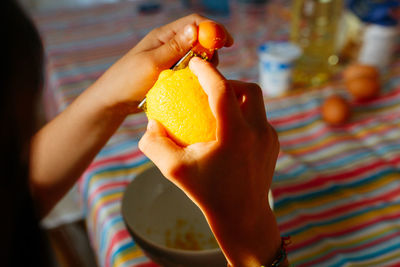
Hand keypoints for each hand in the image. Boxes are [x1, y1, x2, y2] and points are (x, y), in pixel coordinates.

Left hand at [92, 14, 232, 113]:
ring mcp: (171, 60)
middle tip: (212, 67)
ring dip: (205, 64)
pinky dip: (198, 75)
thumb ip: (174, 48)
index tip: (227, 43)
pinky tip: (198, 86)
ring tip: (202, 79)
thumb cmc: (128, 80)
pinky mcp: (172, 74)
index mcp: (164, 36)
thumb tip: (196, 29)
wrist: (114, 101)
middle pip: (200, 39)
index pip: (194, 23)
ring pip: (198, 56)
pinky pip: (191, 70)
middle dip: (211, 49)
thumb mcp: (152, 64)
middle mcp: (170, 45)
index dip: (213, 29)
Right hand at [139, 57, 281, 266]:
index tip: (195, 63)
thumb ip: (155, 145)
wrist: (243, 218)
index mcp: (236, 134)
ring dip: (238, 98)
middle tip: (210, 88)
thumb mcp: (175, 170)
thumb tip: (151, 124)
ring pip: (257, 104)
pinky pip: (259, 120)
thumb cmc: (207, 194)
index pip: (222, 90)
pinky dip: (244, 115)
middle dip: (229, 82)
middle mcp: (258, 131)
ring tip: (218, 107)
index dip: (207, 72)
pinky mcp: (273, 145)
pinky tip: (228, 130)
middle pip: (249, 89)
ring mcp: (269, 138)